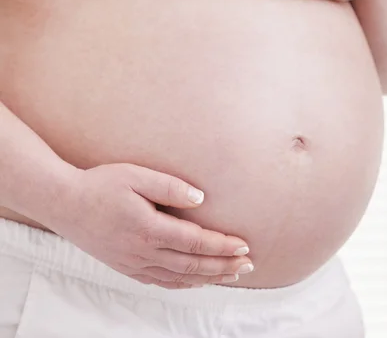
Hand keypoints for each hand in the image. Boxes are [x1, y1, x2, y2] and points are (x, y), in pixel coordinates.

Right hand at [47, 163, 252, 288]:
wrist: (64, 204)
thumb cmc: (101, 185)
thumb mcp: (136, 176)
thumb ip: (170, 187)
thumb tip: (201, 200)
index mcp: (149, 229)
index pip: (195, 242)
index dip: (222, 246)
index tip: (244, 246)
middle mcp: (142, 252)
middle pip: (192, 265)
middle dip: (223, 266)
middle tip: (249, 265)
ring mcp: (133, 263)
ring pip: (178, 278)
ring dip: (208, 277)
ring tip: (231, 275)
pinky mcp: (125, 266)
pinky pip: (160, 282)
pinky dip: (183, 284)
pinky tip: (195, 281)